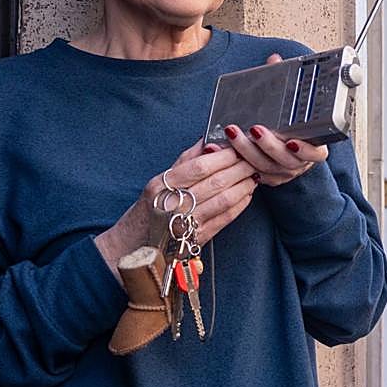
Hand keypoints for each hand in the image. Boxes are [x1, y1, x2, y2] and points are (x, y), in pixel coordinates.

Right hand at [95, 140, 258, 275]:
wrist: (132, 248)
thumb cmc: (148, 210)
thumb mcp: (158, 183)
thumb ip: (184, 161)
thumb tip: (206, 139)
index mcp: (161, 187)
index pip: (199, 166)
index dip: (223, 156)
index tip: (238, 147)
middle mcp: (173, 205)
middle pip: (215, 182)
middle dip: (240, 168)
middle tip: (253, 159)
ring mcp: (186, 224)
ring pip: (224, 200)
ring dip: (244, 185)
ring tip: (253, 175)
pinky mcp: (197, 239)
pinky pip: (225, 218)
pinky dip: (240, 204)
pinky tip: (247, 194)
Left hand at [222, 53, 329, 186]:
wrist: (286, 138)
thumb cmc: (291, 120)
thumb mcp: (290, 100)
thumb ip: (284, 81)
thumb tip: (274, 59)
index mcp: (314, 145)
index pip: (315, 153)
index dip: (304, 149)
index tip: (291, 141)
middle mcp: (300, 162)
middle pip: (286, 161)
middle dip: (268, 146)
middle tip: (254, 129)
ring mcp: (284, 171)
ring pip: (266, 168)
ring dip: (248, 152)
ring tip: (234, 134)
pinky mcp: (269, 176)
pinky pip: (254, 175)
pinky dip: (238, 163)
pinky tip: (223, 150)